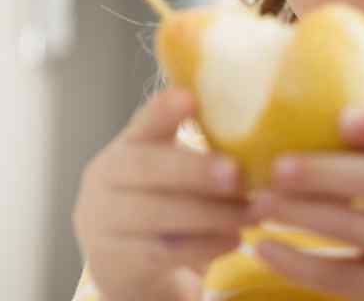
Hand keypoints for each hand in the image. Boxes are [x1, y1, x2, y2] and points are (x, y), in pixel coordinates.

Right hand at [71, 88, 260, 300]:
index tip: (189, 98)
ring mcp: (104, 224)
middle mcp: (105, 181)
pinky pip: (165, 252)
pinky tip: (234, 238)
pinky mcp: (118, 264)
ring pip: (159, 214)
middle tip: (237, 173)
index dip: (163, 111)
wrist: (125, 266)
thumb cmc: (162, 203)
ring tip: (254, 211)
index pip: (142, 123)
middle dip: (196, 171)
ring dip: (213, 213)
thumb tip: (260, 123)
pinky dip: (204, 245)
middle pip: (147, 169)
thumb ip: (198, 146)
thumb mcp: (168, 170)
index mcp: (124, 148)